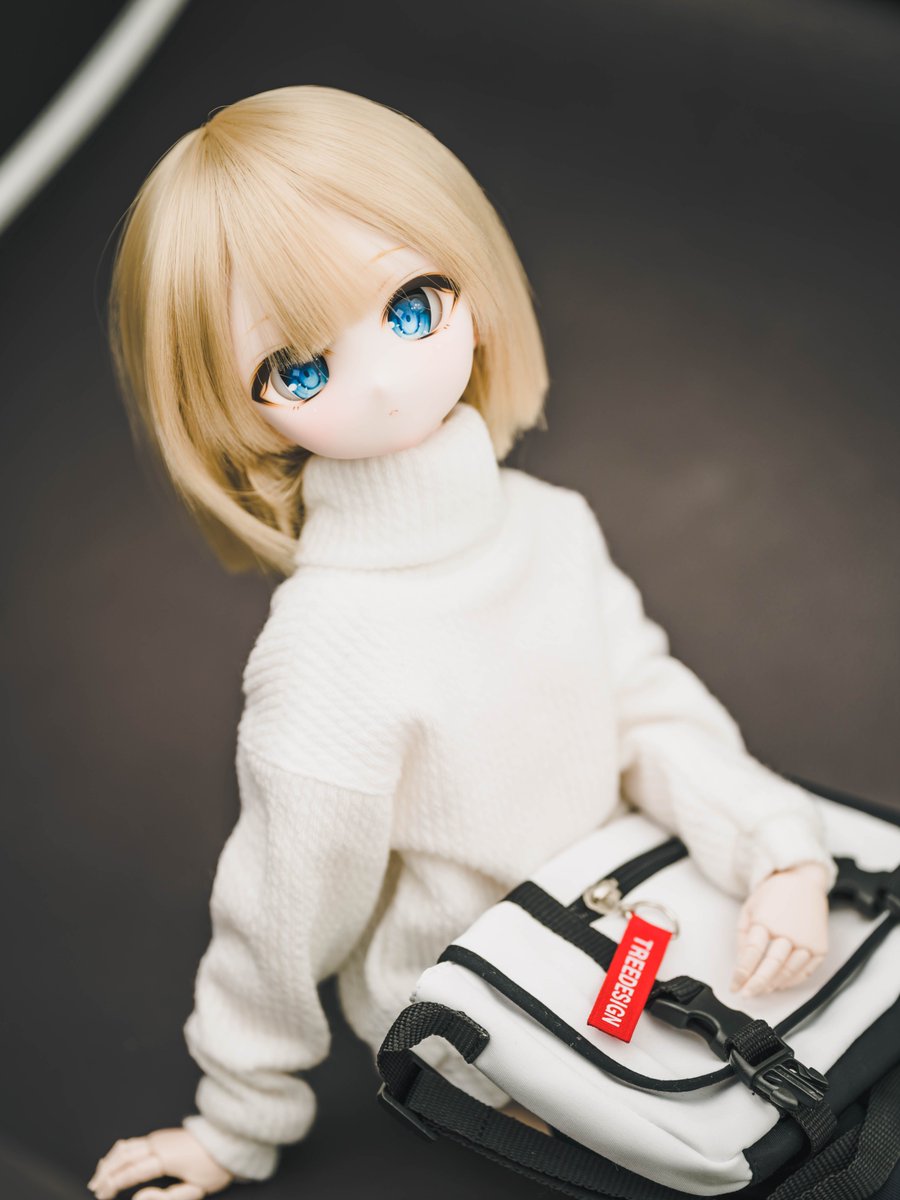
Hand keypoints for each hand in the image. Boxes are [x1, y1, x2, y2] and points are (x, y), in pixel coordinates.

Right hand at [88, 1127, 233, 1199]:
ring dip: (109, 1161)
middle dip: (106, 1173)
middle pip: (124, 1157)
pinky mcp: (161, 1136)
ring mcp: (159, 1137)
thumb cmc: (214, 1167)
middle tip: (95, 1188)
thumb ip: (169, 1196)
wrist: (226, 1143)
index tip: (102, 1195)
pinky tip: (113, 1158)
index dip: (114, 1184)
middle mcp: (159, 1143)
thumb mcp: (196, 1188)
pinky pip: (134, 1142)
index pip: (132, 1171)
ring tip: (98, 1175)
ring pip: (126, 1147)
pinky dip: (119, 1151)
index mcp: (166, 1157)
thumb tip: (141, 1196)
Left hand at [731, 862, 829, 996]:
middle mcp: (788, 932)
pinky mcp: (820, 948)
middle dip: (757, 984)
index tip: (735, 985)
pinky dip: (792, 981)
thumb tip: (742, 963)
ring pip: (789, 972)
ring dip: (774, 984)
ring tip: (761, 989)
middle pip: (772, 966)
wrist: (804, 882)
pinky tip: (780, 983)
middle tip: (747, 995)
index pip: (752, 953)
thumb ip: (743, 936)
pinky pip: (806, 972)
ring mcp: (807, 941)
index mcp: (766, 920)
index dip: (742, 973)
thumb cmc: (773, 895)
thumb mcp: (749, 908)